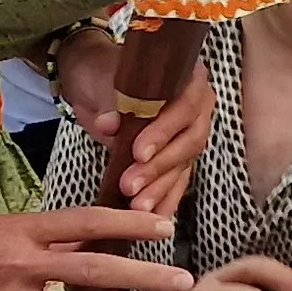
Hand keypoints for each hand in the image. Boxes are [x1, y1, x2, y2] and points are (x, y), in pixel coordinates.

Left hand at [51, 26, 214, 215]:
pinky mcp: (176, 158)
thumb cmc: (102, 72)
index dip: (165, 132)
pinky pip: (177, 180)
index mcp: (189, 80)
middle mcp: (198, 108)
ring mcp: (189, 135)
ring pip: (183, 165)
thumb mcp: (103, 80)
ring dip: (161, 189)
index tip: (138, 152)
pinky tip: (155, 217)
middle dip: (159, 167)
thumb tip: (110, 125)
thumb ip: (111, 102)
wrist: (93, 79)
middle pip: (189, 142)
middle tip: (131, 185)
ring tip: (137, 208)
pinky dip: (165, 200)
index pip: (185, 108)